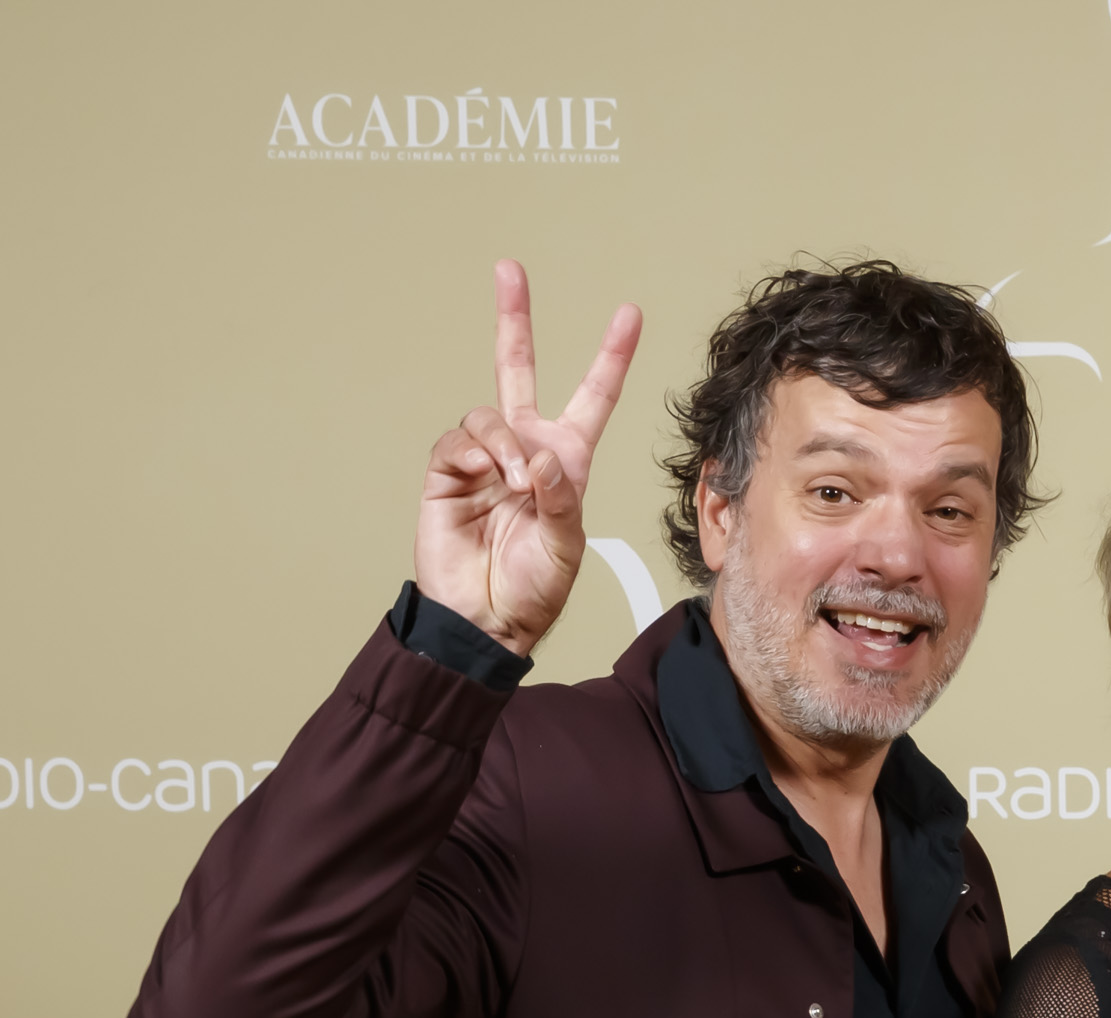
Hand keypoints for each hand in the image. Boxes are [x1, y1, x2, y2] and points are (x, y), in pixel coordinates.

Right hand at [416, 261, 642, 655]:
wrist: (484, 618)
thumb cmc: (532, 589)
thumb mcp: (566, 548)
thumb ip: (562, 500)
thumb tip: (539, 457)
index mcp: (567, 463)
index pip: (592, 398)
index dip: (609, 358)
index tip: (629, 314)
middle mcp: (525, 450)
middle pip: (517, 370)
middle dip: (514, 319)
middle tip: (510, 270)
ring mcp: (483, 459)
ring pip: (491, 415)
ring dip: (507, 444)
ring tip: (517, 484)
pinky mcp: (447, 472)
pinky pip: (459, 441)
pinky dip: (479, 454)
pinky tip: (491, 479)